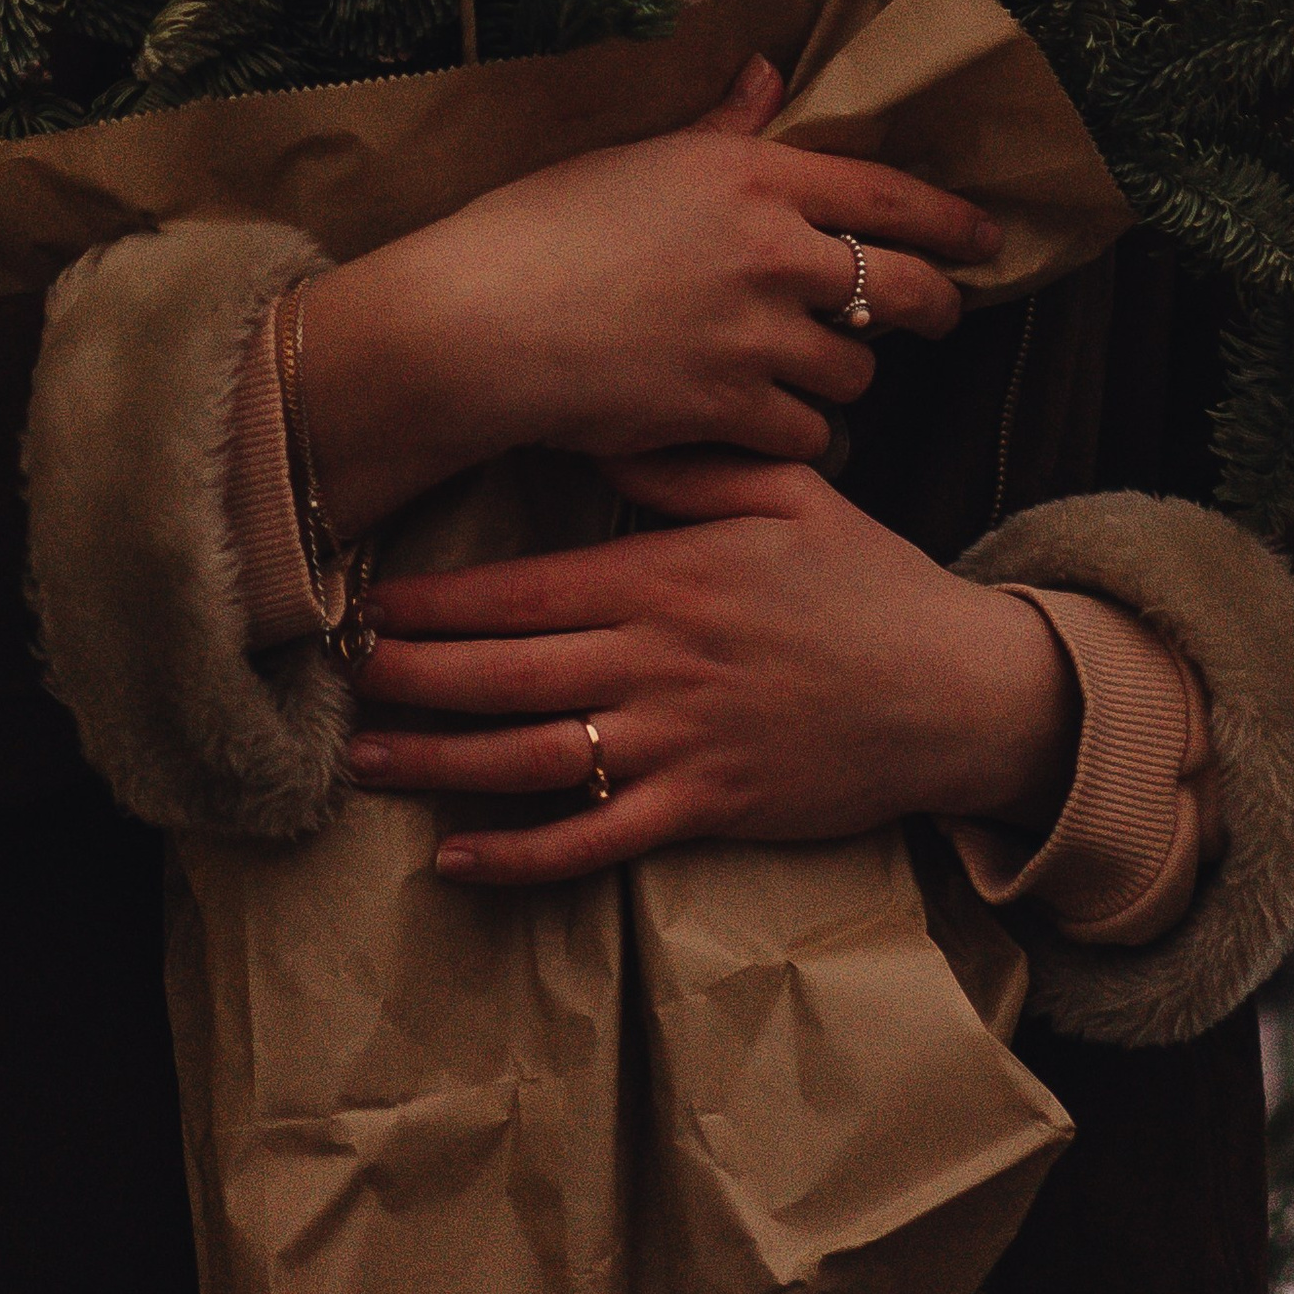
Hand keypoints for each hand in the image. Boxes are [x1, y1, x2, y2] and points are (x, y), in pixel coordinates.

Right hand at [296, 61, 998, 539]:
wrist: (479, 325)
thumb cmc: (539, 227)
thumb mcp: (636, 157)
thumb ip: (721, 128)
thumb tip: (768, 73)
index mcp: (754, 176)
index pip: (889, 193)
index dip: (952, 219)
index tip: (987, 236)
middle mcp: (774, 253)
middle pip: (904, 289)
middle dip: (937, 306)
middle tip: (941, 315)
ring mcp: (757, 339)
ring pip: (857, 373)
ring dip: (847, 376)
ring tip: (818, 372)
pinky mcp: (732, 413)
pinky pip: (809, 435)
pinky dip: (801, 435)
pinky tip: (775, 427)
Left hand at [347, 449, 1078, 881]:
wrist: (954, 687)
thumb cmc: (868, 582)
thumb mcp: (789, 492)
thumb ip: (693, 464)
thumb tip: (612, 434)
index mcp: (670, 576)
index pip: (526, 592)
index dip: (438, 605)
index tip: (370, 606)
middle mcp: (661, 660)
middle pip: (506, 676)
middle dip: (412, 678)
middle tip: (338, 679)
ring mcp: (682, 742)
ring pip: (531, 759)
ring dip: (439, 763)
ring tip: (367, 758)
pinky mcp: (708, 810)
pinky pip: (595, 841)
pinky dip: (519, 857)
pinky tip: (456, 860)